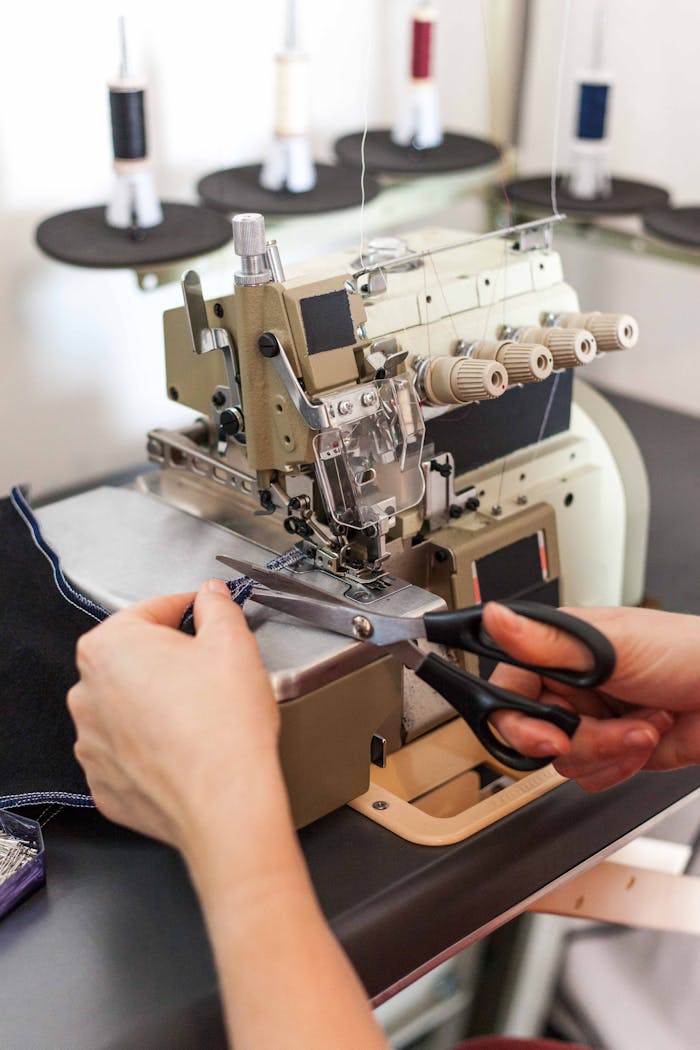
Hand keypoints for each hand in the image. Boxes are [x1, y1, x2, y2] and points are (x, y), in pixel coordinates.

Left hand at [68, 580, 282, 852]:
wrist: (225, 802)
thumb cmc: (224, 725)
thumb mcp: (233, 642)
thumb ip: (218, 607)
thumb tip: (211, 597)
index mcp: (110, 647)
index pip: (154, 610)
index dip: (190, 611)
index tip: (209, 618)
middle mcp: (86, 693)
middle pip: (137, 658)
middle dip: (173, 660)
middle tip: (213, 672)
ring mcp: (91, 742)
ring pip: (131, 705)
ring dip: (160, 703)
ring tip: (202, 715)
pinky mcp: (105, 781)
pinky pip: (130, 750)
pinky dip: (154, 746)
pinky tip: (187, 747)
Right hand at [483, 603, 699, 790]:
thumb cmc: (688, 653)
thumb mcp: (613, 646)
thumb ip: (546, 640)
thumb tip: (494, 617)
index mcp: (559, 648)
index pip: (509, 690)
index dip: (520, 720)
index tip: (549, 736)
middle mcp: (570, 683)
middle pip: (535, 734)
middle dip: (580, 739)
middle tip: (605, 732)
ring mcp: (592, 718)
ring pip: (565, 761)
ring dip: (609, 749)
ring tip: (643, 722)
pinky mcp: (613, 749)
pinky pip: (591, 776)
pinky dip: (622, 765)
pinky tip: (648, 736)